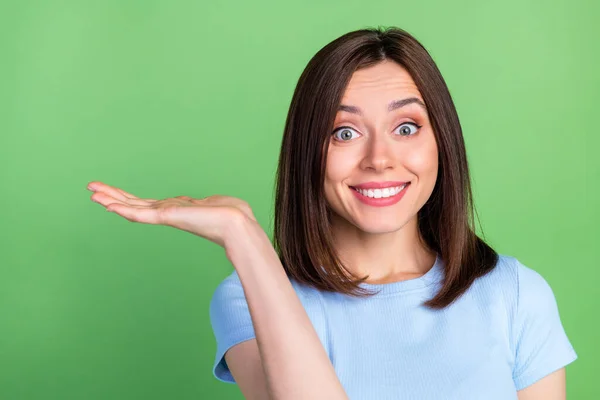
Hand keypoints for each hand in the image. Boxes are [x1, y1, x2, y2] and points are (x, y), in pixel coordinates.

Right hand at [87, 181, 257, 247]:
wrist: (237, 223)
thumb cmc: (231, 214)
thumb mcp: (213, 204)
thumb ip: (204, 204)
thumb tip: (209, 203)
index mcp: (176, 209)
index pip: (146, 203)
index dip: (128, 199)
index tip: (112, 195)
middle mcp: (167, 212)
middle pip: (134, 203)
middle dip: (113, 196)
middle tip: (92, 189)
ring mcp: (166, 215)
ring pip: (132, 207)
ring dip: (111, 200)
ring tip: (92, 194)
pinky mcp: (167, 217)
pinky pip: (140, 214)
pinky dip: (123, 209)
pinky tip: (108, 205)